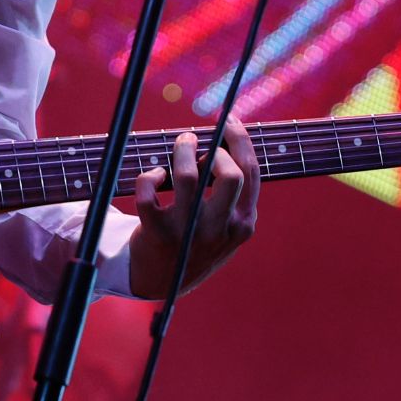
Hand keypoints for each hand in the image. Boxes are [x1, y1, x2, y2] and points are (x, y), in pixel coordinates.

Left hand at [127, 117, 258, 299]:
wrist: (161, 279)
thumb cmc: (196, 239)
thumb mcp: (225, 223)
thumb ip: (230, 192)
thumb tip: (219, 146)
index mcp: (243, 224)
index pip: (251, 174)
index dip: (241, 141)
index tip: (230, 121)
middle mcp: (220, 230)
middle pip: (231, 175)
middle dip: (217, 148)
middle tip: (200, 142)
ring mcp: (189, 233)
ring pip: (188, 178)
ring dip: (183, 152)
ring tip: (181, 145)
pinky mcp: (157, 234)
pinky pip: (149, 195)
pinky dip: (149, 177)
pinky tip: (154, 176)